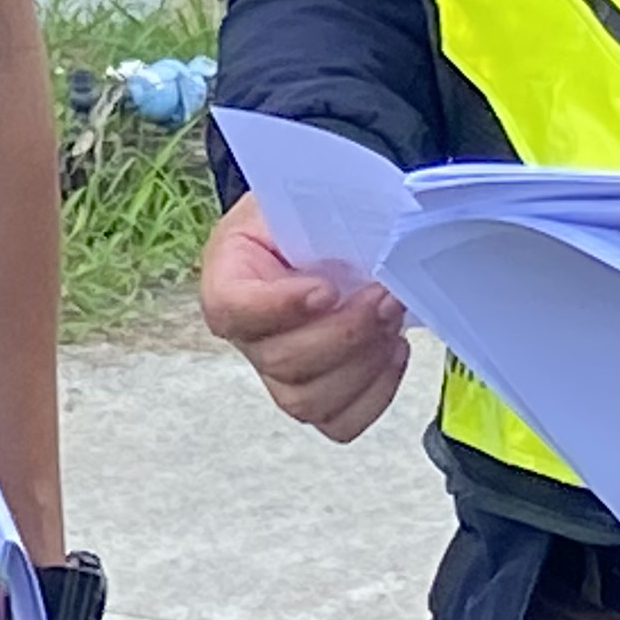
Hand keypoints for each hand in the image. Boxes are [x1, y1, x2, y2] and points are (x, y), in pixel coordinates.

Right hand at [198, 195, 411, 441]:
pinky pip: (340, 422)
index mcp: (228, 279)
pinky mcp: (317, 396)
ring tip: (391, 319)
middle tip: (384, 297)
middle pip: (281, 362)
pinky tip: (392, 350)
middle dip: (345, 333)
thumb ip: (316, 209)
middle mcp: (246, 336)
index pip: (232, 309)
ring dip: (363, 364)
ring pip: (309, 400)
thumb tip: (371, 228)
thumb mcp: (297, 198)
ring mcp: (278, 374)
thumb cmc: (304, 218)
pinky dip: (375, 393)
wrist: (320, 235)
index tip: (324, 288)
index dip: (278, 307)